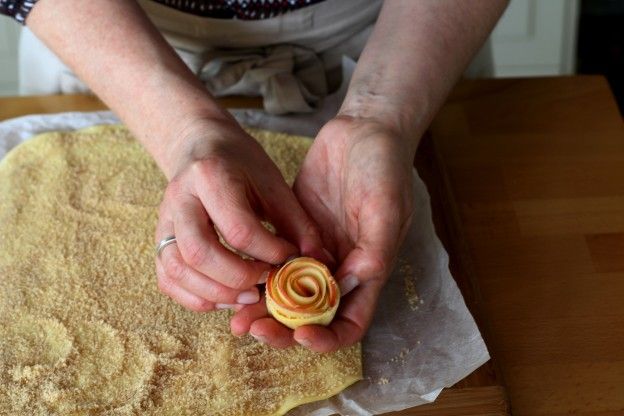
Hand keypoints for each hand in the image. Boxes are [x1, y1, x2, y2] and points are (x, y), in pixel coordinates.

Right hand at [155, 116, 327, 311]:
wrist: (202, 148)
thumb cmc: (243, 165)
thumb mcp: (274, 184)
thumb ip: (296, 222)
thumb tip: (319, 262)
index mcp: (210, 175)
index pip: (238, 228)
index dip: (269, 252)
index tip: (290, 259)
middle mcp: (179, 198)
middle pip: (199, 252)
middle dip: (237, 278)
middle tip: (265, 286)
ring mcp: (163, 220)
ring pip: (177, 270)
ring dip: (215, 292)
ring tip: (248, 296)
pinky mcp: (158, 239)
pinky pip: (167, 278)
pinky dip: (194, 297)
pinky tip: (224, 298)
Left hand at [231, 116, 414, 350]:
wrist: (362, 130)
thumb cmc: (384, 168)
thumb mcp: (386, 208)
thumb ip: (373, 250)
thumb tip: (347, 287)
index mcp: (366, 271)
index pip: (349, 322)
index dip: (328, 338)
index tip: (301, 336)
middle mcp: (339, 268)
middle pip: (310, 315)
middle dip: (283, 327)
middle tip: (253, 328)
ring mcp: (314, 251)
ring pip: (286, 293)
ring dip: (263, 307)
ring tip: (236, 316)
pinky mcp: (293, 232)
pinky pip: (272, 262)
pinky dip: (256, 274)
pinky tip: (235, 278)